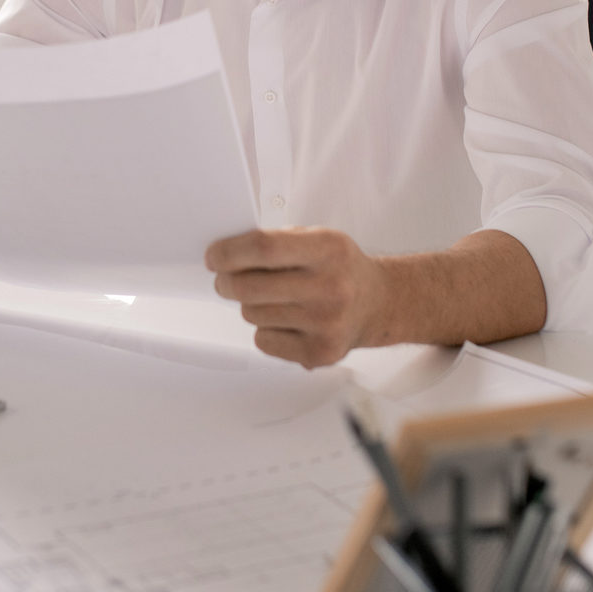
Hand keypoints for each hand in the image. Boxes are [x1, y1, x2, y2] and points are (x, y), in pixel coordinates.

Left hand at [206, 227, 390, 368]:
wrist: (378, 303)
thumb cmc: (339, 268)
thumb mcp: (317, 238)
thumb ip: (276, 242)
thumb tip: (225, 256)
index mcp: (329, 249)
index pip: (263, 247)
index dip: (229, 252)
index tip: (214, 256)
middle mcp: (330, 288)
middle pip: (249, 287)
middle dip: (226, 282)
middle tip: (225, 279)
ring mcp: (326, 324)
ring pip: (253, 315)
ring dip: (251, 305)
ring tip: (273, 298)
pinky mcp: (320, 353)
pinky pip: (263, 341)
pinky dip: (266, 330)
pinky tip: (287, 321)